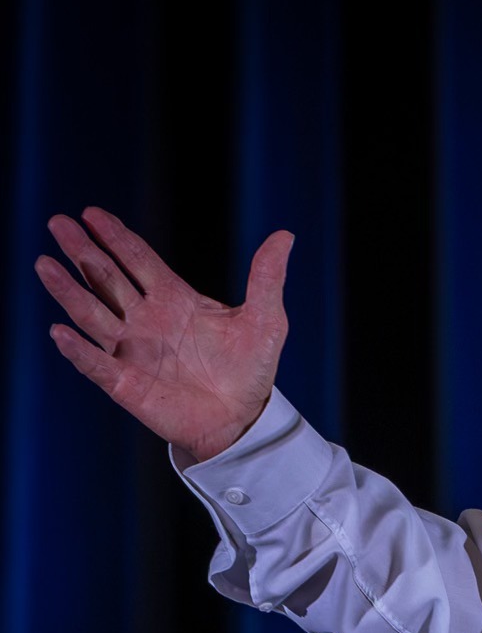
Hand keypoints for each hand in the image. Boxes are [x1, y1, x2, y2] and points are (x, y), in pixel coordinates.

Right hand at [38, 207, 291, 462]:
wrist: (243, 419)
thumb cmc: (251, 369)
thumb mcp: (265, 320)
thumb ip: (267, 277)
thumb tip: (285, 234)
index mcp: (175, 299)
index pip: (138, 259)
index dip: (115, 236)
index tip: (90, 213)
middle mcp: (146, 319)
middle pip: (106, 278)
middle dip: (83, 252)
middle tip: (58, 223)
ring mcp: (131, 350)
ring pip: (93, 314)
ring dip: (68, 291)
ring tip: (45, 264)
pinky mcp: (126, 383)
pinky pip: (96, 364)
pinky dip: (79, 350)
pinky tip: (61, 331)